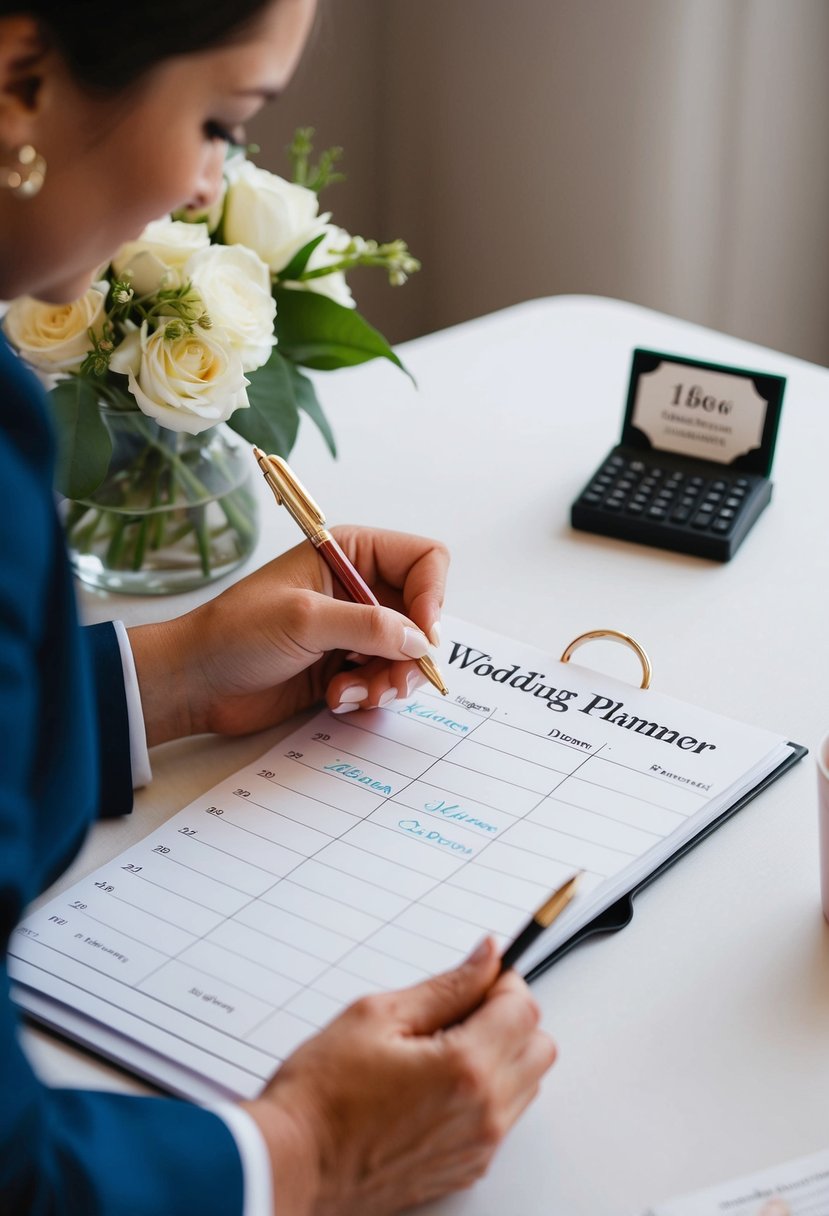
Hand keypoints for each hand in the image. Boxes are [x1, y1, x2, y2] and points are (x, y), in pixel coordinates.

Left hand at [128, 526, 447, 746]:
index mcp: (351, 554)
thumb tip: (420, 641)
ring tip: (349, 692)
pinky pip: (385, 681)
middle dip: (411, 652)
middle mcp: (360, 589)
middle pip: (423, 614)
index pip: (424, 561)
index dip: (433, 596)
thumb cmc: (235, 633)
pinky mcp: (346, 666)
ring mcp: (354, 630)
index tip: (424, 636)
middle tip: (388, 679)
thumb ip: (368, 626)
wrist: (196, 682)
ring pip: (408, 654)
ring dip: (388, 680)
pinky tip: (336, 697)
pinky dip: (369, 695)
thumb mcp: (304, 619)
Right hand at [243, 938, 556, 1214]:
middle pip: (539, 1048)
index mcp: (465, 1068)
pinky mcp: (466, 1169)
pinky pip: (503, 1119)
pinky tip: (438, 1084)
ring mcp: (477, 1147)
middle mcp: (483, 1114)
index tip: (476, 979)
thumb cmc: (322, 1094)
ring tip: (444, 1049)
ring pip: (527, 1085)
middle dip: (510, 1018)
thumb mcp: (378, 1015)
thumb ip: (446, 986)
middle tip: (461, 1011)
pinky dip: (488, 1094)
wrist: (292, 1164)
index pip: (523, 1009)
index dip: (503, 982)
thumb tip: (486, 957)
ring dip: (503, 1056)